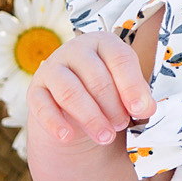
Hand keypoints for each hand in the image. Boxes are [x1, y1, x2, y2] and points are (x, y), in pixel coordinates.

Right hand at [24, 28, 154, 147]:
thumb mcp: (127, 92)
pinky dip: (55, 123)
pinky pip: (42, 106)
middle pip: (96, 78)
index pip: (120, 59)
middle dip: (112, 107)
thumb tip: (146, 108)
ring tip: (105, 137)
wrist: (74, 107)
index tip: (140, 110)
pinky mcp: (35, 90)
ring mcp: (52, 68)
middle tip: (121, 126)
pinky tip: (68, 137)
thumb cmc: (108, 94)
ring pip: (70, 92)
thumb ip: (140, 99)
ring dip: (90, 118)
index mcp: (104, 43)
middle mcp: (76, 49)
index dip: (132, 86)